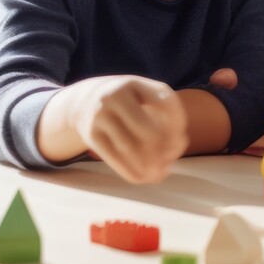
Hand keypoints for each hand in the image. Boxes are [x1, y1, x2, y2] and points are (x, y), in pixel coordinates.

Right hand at [65, 76, 189, 183]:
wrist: (83, 101)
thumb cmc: (126, 103)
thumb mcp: (144, 97)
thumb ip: (165, 117)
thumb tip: (174, 150)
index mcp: (135, 84)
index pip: (165, 104)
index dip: (177, 126)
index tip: (180, 140)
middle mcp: (116, 96)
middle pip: (147, 131)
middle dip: (162, 151)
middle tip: (168, 162)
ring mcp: (101, 115)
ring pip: (129, 148)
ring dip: (147, 166)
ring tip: (157, 174)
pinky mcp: (91, 134)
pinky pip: (113, 157)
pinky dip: (130, 172)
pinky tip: (141, 179)